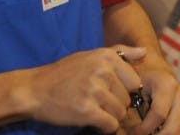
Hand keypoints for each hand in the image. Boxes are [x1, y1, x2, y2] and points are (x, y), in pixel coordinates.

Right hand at [21, 46, 145, 131]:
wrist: (34, 90)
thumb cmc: (63, 73)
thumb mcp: (90, 55)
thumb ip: (120, 53)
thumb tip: (146, 52)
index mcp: (106, 56)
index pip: (134, 82)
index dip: (123, 91)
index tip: (107, 92)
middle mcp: (102, 71)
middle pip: (128, 99)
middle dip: (115, 105)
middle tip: (95, 101)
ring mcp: (95, 91)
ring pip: (120, 113)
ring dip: (109, 116)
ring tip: (91, 108)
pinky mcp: (87, 111)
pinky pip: (111, 125)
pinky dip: (104, 127)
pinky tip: (90, 119)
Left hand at [126, 50, 179, 134]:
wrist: (153, 65)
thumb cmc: (137, 73)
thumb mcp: (129, 78)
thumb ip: (125, 95)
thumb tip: (120, 121)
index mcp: (167, 84)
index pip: (158, 114)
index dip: (144, 129)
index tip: (131, 133)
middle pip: (172, 129)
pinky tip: (153, 134)